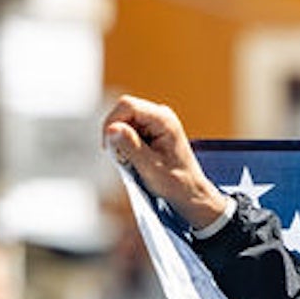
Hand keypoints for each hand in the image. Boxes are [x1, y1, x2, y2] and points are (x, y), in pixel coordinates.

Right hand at [103, 95, 230, 230]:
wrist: (190, 192)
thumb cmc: (176, 183)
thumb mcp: (150, 167)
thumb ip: (130, 146)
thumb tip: (112, 128)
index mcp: (164, 120)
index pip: (127, 106)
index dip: (112, 123)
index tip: (109, 147)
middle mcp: (161, 115)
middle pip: (123, 111)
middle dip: (115, 133)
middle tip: (120, 157)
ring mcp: (156, 121)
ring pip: (124, 121)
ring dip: (120, 140)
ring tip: (130, 161)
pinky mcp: (151, 129)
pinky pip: (128, 129)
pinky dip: (125, 144)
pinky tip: (133, 159)